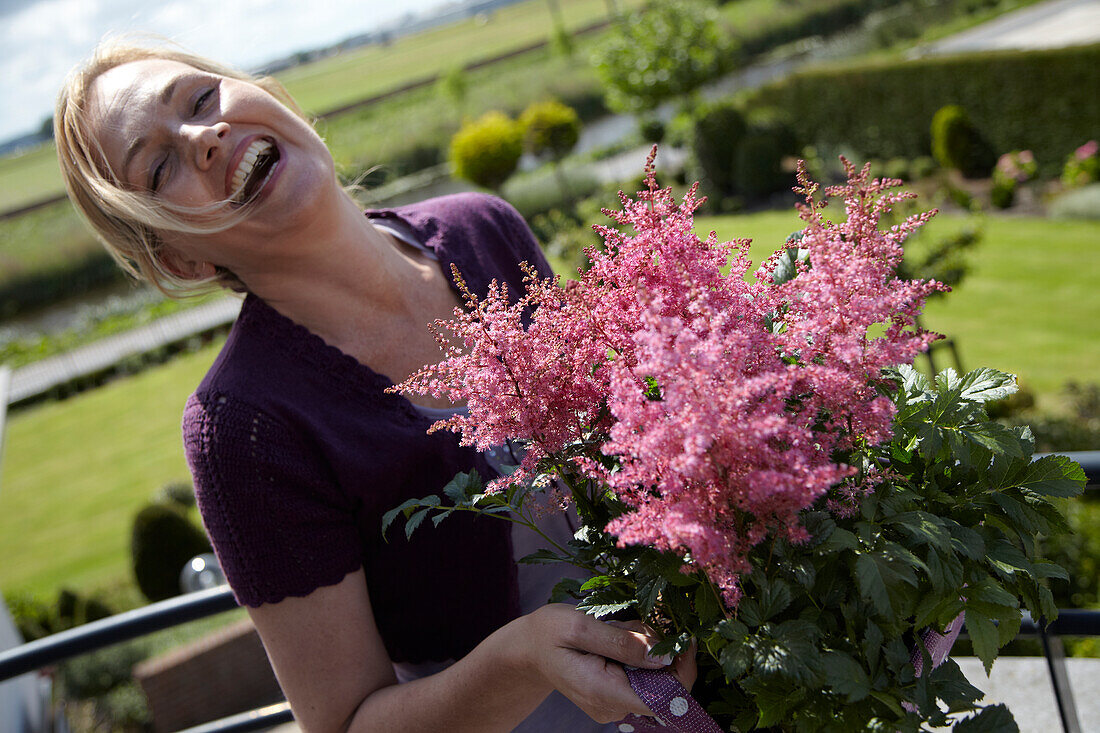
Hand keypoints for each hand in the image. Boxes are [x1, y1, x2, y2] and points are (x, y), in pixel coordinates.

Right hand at [514, 604, 694, 723]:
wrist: (529, 648)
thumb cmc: (549, 632)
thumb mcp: (581, 625)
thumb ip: (622, 643)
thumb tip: (662, 656)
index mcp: (603, 692)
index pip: (663, 698)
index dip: (682, 671)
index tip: (683, 639)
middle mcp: (613, 707)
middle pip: (662, 684)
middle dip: (656, 649)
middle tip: (627, 625)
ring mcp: (615, 704)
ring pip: (654, 675)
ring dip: (644, 646)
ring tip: (614, 630)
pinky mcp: (617, 695)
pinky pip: (642, 674)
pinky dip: (637, 652)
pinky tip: (615, 639)